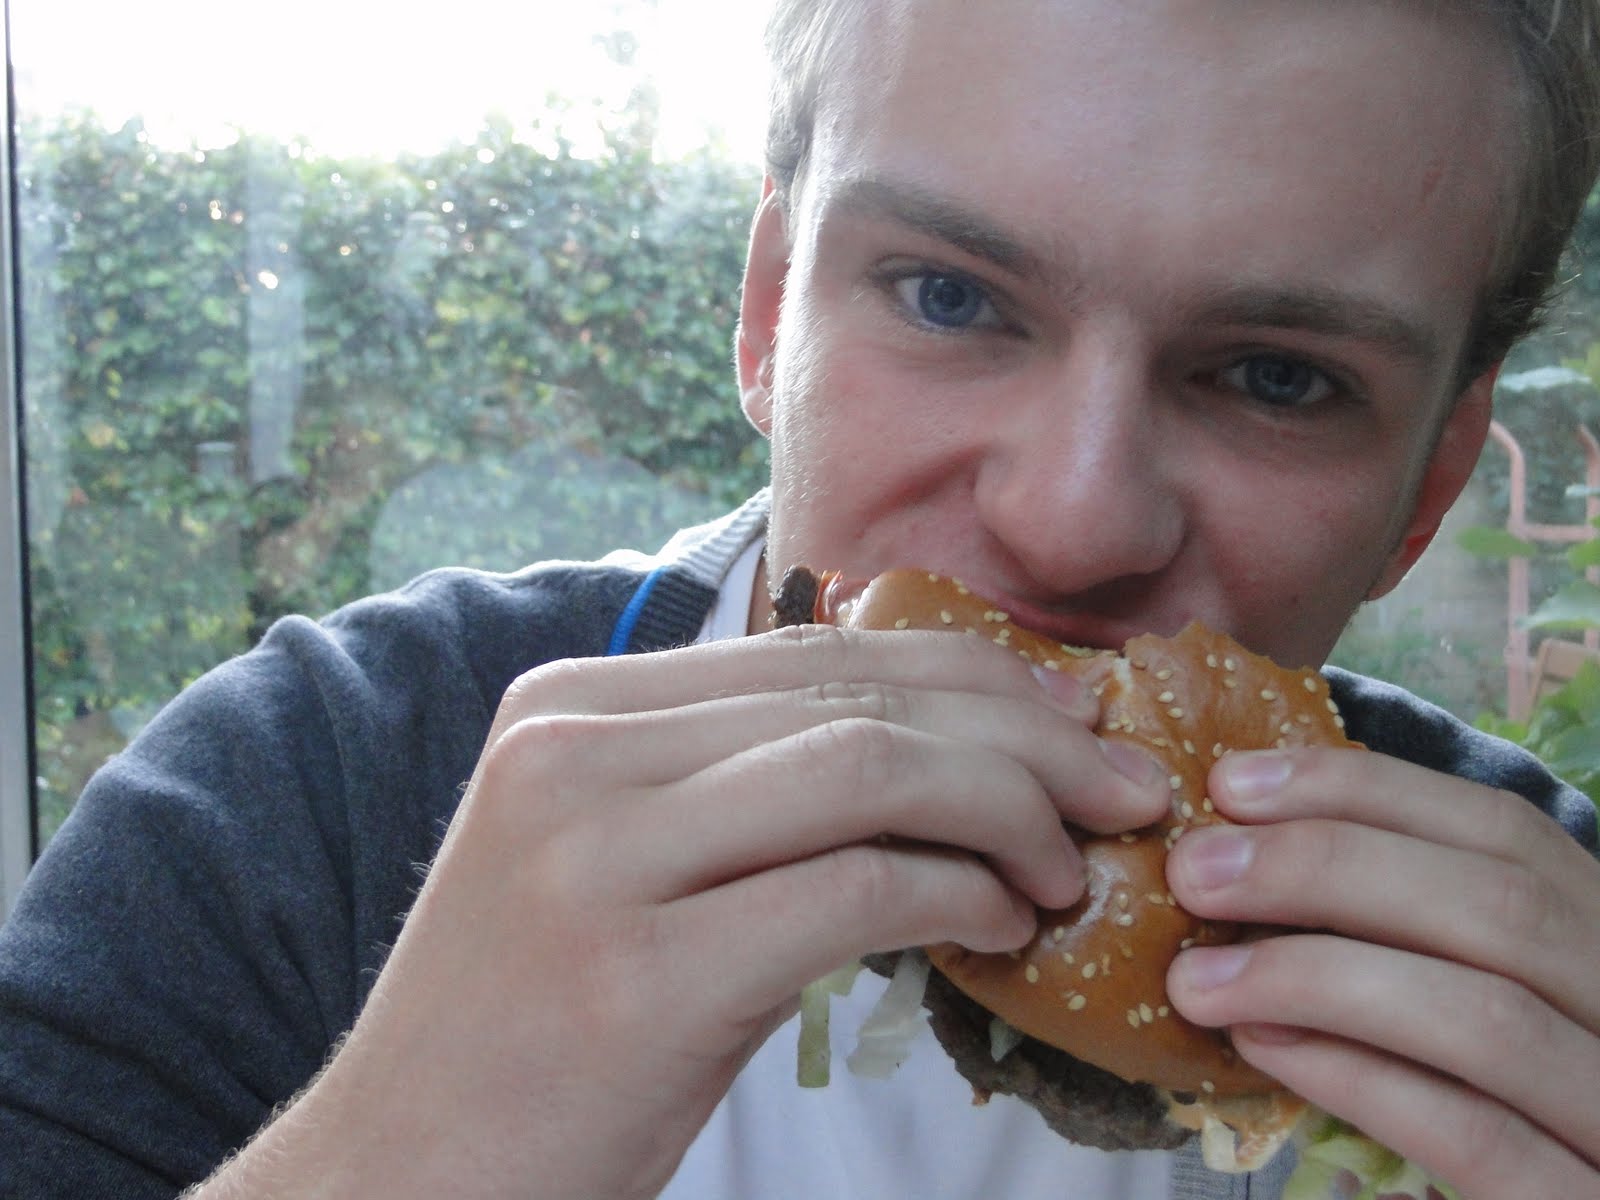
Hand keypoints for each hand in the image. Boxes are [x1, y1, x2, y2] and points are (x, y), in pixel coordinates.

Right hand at [199, 623, 1166, 1199]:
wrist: (401, 1176)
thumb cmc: (529, 1029)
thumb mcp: (616, 863)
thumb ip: (737, 782)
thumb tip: (938, 746)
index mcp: (571, 706)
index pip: (819, 652)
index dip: (973, 678)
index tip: (1073, 724)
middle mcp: (573, 751)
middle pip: (860, 697)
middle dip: (1026, 735)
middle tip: (1124, 790)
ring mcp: (595, 856)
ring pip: (871, 770)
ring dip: (1009, 813)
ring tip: (1069, 872)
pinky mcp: (637, 975)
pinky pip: (856, 889)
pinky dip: (963, 895)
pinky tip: (1005, 928)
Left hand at [1164, 746, 1599, 1197]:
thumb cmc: (1503, 1102)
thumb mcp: (1477, 986)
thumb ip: (1409, 925)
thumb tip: (1253, 846)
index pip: (1505, 830)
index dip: (1363, 792)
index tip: (1232, 785)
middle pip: (1500, 905)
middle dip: (1325, 867)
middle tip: (1194, 871)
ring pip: (1485, 1017)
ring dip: (1315, 978)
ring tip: (1196, 979)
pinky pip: (1472, 1135)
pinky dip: (1357, 1079)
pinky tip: (1262, 1047)